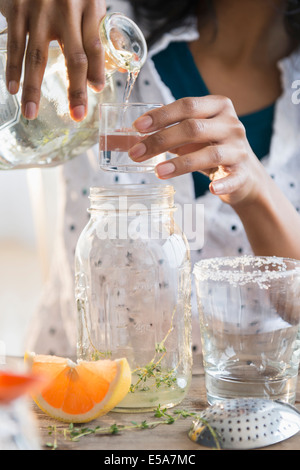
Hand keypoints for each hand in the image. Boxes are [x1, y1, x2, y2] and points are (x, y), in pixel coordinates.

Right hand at [0, 0, 105, 120]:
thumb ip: (96, 34)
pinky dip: (13, 69)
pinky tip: (13, 89)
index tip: (97, 91)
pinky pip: (15, 46)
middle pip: (73, 57)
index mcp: (88, 7)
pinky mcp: (16, 9)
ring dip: (33, 89)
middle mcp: (65, 10)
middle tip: (77, 115)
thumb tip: (111, 74)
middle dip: (75, 90)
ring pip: (37, 57)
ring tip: (32, 113)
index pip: (95, 46)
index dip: (98, 71)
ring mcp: (38, 10)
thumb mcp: (89, 1)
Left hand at [129, 96, 266, 206]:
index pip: (187, 106)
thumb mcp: (192, 137)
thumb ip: (168, 133)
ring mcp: (239, 149)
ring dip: (181, 164)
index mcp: (217, 107)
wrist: (244, 176)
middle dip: (161, 140)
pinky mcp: (243, 173)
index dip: (161, 115)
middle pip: (193, 128)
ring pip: (209, 154)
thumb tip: (131, 139)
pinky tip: (210, 189)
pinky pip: (232, 178)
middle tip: (136, 153)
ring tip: (158, 172)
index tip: (138, 126)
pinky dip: (221, 183)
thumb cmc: (210, 149)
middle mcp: (231, 124)